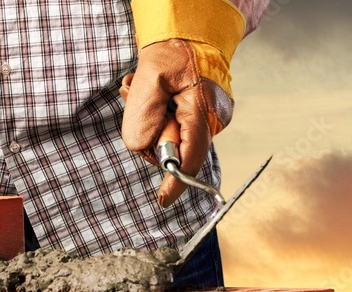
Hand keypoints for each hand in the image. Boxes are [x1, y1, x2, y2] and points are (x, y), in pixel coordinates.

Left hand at [120, 0, 245, 207]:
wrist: (191, 32)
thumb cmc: (173, 50)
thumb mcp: (148, 78)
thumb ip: (142, 116)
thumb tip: (142, 148)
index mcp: (202, 112)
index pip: (190, 158)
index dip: (176, 182)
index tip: (162, 200)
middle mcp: (212, 121)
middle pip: (176, 150)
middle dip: (152, 134)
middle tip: (138, 98)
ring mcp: (210, 119)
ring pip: (173, 139)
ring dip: (152, 122)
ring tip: (144, 91)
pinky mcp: (202, 117)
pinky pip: (176, 129)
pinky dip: (160, 118)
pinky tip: (154, 95)